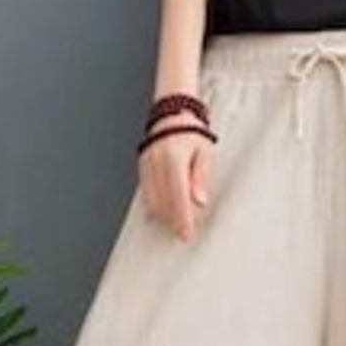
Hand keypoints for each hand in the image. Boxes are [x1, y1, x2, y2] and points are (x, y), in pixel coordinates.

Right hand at [138, 109, 214, 242]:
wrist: (171, 111)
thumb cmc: (191, 130)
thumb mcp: (204, 151)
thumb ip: (200, 177)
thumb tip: (200, 201)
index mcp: (173, 159)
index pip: (177, 197)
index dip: (182, 219)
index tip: (186, 234)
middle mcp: (156, 163)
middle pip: (162, 202)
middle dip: (172, 221)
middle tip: (183, 232)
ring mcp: (146, 165)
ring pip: (151, 200)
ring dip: (163, 215)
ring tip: (175, 224)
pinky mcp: (141, 166)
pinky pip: (146, 192)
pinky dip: (154, 205)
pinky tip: (163, 212)